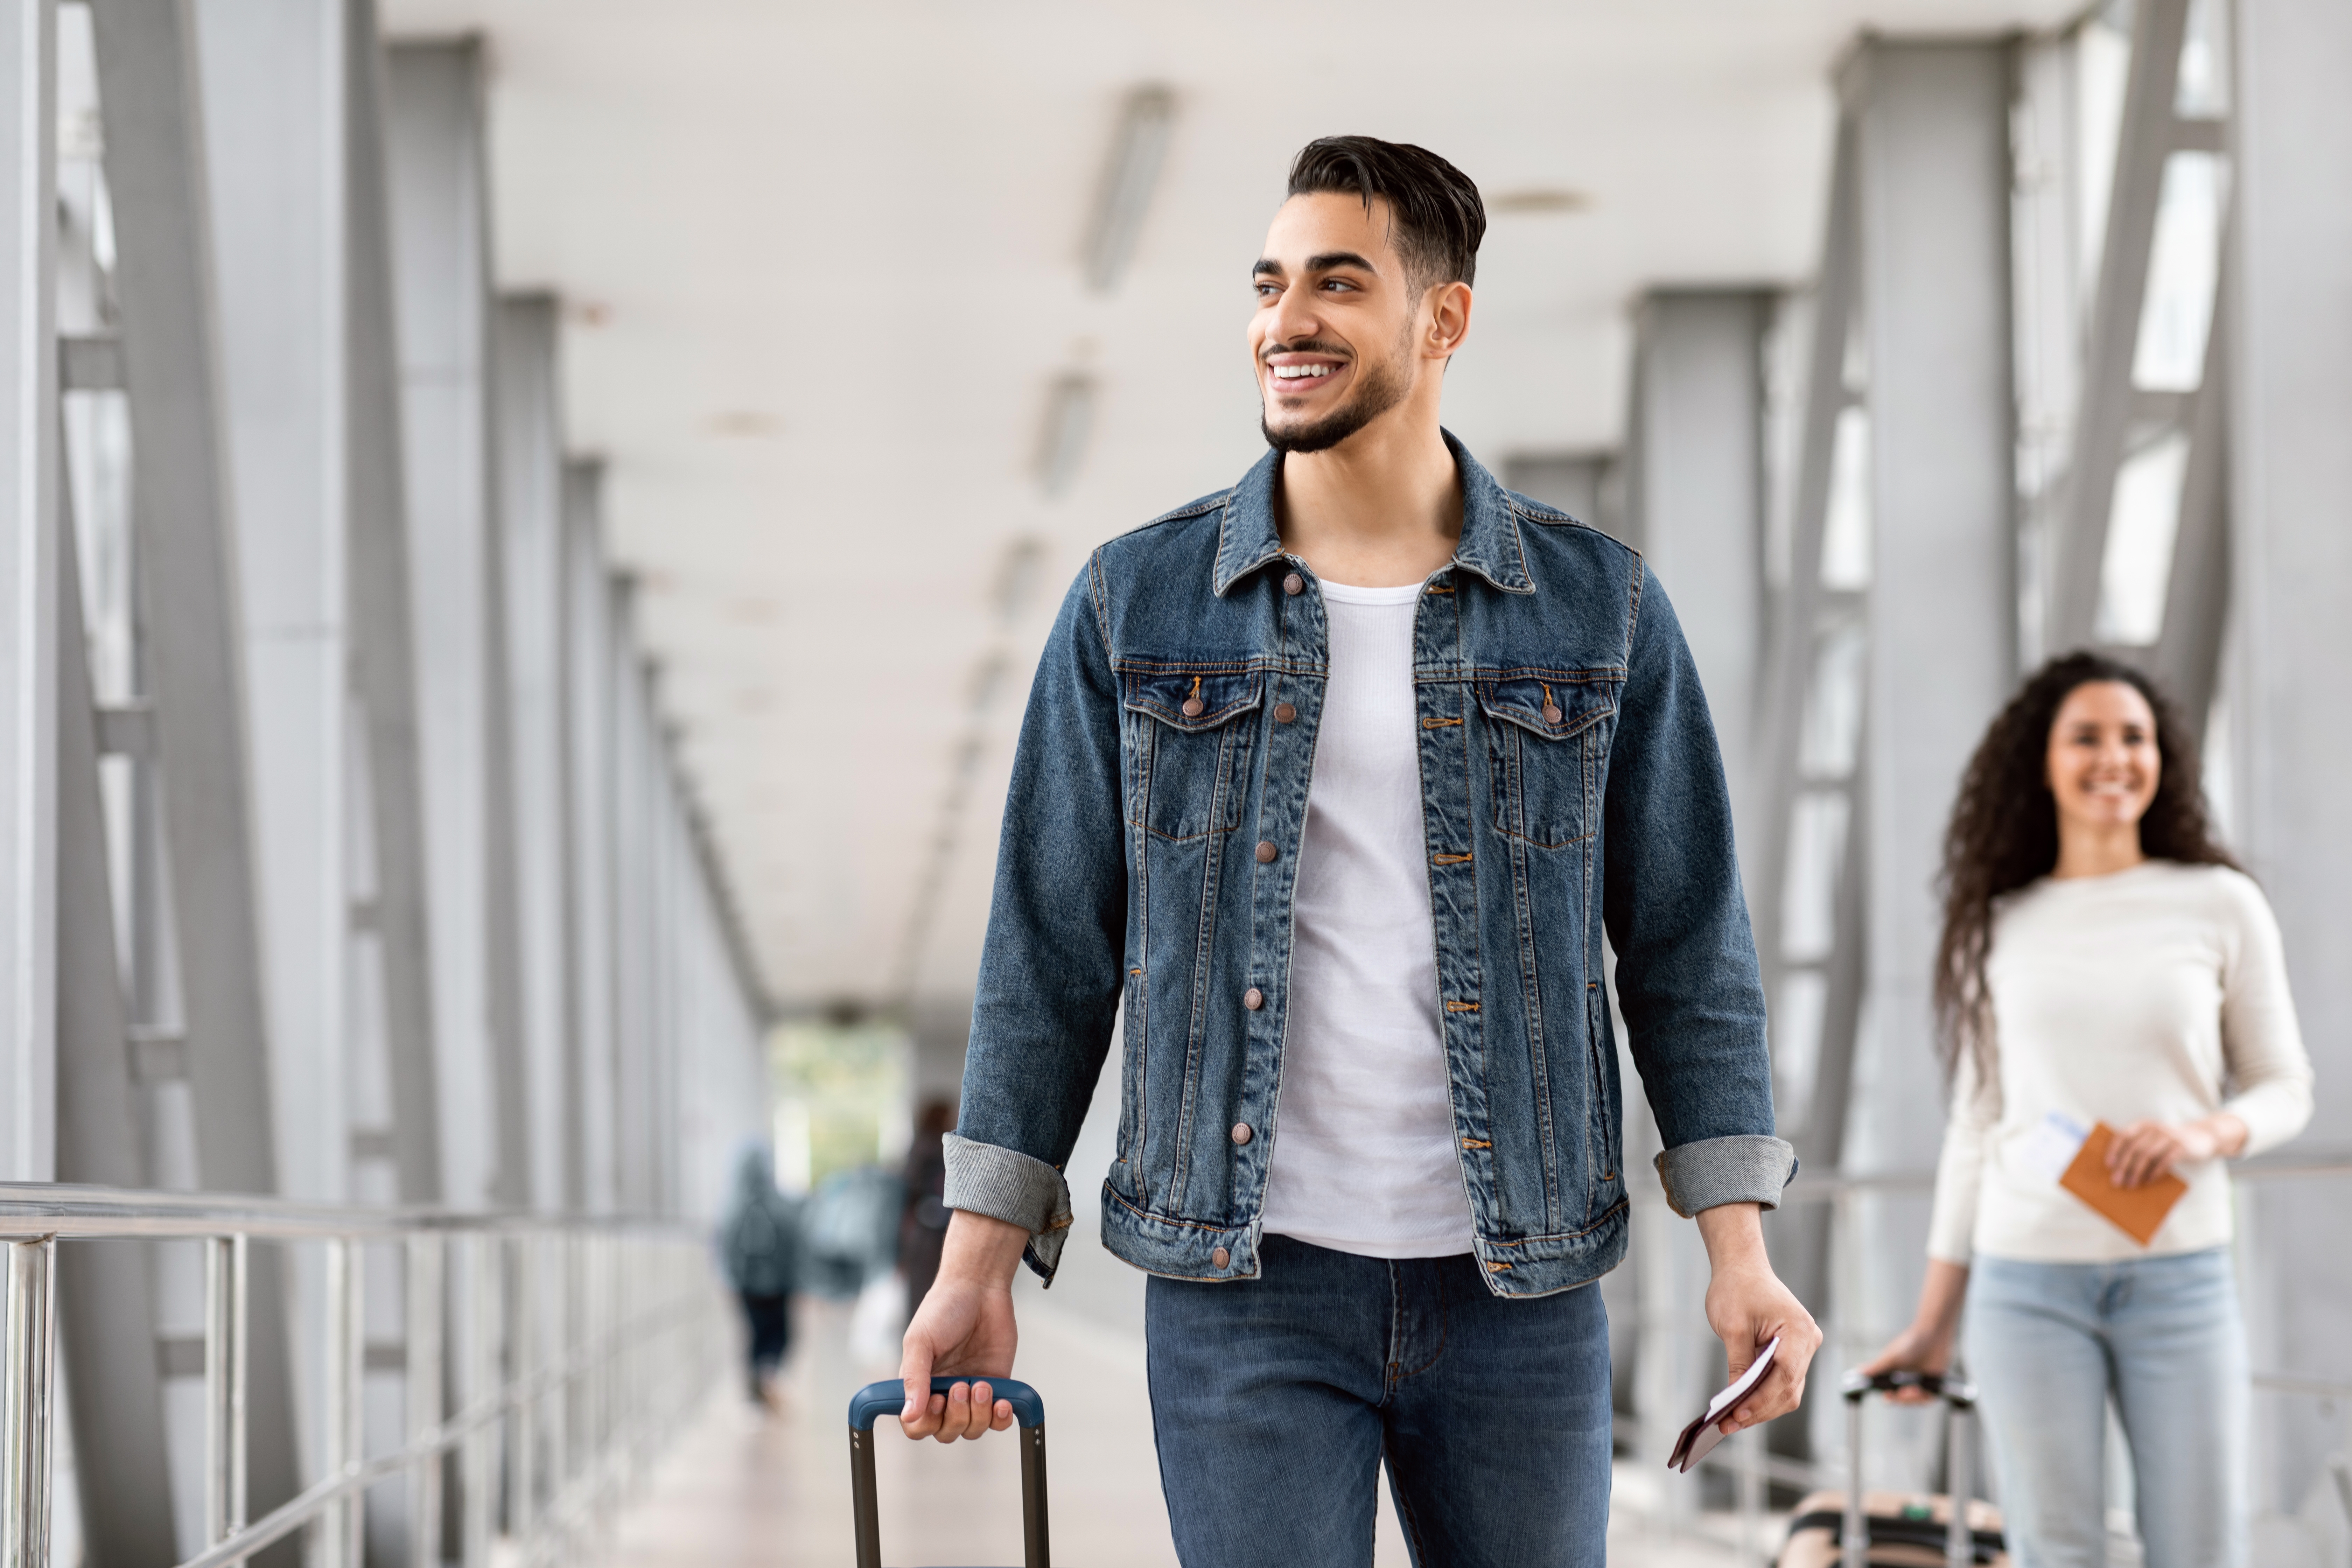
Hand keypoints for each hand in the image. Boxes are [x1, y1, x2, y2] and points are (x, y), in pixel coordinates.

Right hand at [897, 1211, 1026, 1442]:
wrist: (979, 1286)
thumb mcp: (920, 1340)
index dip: (926, 1423)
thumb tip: (908, 1416)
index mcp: (920, 1385)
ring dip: (978, 1414)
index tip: (936, 1401)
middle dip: (956, 1416)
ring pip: (972, 1429)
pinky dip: (1001, 1418)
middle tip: (962, 1385)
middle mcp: (944, 1393)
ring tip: (982, 1384)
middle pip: (946, 1432)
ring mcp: (972, 1392)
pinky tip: (1003, 1402)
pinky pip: (998, 1419)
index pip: (917, 1425)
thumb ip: (913, 1378)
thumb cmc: (943, 1309)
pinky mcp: (998, 1385)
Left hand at [1694, 1204, 1821, 1433]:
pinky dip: (1764, 1395)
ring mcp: (1803, 1347)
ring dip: (1762, 1407)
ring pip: (1787, 1389)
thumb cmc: (1736, 1288)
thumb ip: (1738, 1363)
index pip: (1784, 1375)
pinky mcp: (1793, 1351)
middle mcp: (1808, 1340)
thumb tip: (1735, 1398)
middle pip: (1788, 1388)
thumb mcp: (1732, 1327)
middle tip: (1729, 1425)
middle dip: (1759, 1409)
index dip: (1761, 1400)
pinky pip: (1783, 1380)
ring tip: (1732, 1422)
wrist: (1741, 1266)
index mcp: (1799, 1330)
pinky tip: (1742, 1406)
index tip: (1737, 1415)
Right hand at [1860, 1322, 1953, 1405]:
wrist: (1932, 1335)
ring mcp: (1919, 1384)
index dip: (1888, 1397)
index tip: (1887, 1395)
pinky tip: (1921, 1390)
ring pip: (1914, 1401)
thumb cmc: (1910, 1343)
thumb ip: (1876, 1367)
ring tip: (1914, 1389)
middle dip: (1901, 1399)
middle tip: (1902, 1393)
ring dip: (1913, 1398)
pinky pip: (1928, 1398)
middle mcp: (1906, 1381)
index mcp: (1894, 1375)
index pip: (1888, 1392)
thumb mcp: (1891, 1357)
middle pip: (1901, 1399)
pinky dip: (1924, 1397)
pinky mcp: (1932, 1385)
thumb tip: (1858, 1372)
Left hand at [2106, 1113, 2244, 1188]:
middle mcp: (2154, 1128)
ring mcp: (2169, 1136)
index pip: (2123, 1135)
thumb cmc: (2170, 1142)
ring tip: (2130, 1184)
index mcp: (2143, 1125)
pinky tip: (2149, 1181)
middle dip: (2123, 1166)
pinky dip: (2155, 1171)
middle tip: (2116, 1181)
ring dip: (2136, 1171)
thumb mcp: (2153, 1139)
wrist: (2202, 1137)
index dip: (2113, 1149)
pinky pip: (2165, 1160)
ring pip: (2147, 1154)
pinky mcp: (2181, 1146)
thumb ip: (2138, 1147)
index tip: (2107, 1165)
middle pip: (2133, 1147)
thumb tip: (2118, 1168)